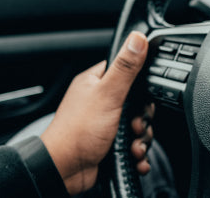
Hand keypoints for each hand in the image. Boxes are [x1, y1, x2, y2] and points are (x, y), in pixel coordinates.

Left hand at [41, 31, 148, 194]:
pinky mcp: (110, 143)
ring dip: (142, 138)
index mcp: (96, 83)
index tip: (144, 96)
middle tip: (136, 124)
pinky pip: (133, 143)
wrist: (64, 170)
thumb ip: (125, 67)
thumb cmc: (77, 132)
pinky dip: (138, 151)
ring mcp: (105, 123)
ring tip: (133, 145)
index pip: (127, 71)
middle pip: (137, 102)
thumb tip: (138, 37)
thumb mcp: (107, 94)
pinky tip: (135, 156)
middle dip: (143, 118)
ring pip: (138, 125)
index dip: (141, 84)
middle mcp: (100, 101)